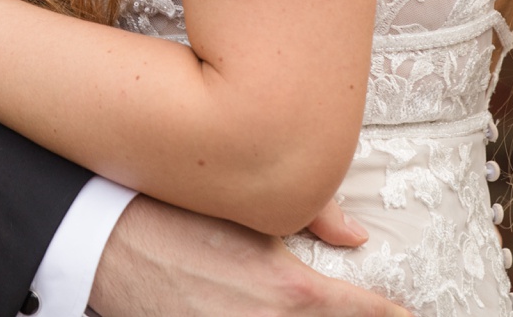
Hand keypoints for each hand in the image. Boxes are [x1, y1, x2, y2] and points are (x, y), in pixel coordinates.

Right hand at [88, 197, 408, 316]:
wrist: (106, 244)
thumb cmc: (175, 213)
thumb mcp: (247, 206)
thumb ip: (313, 214)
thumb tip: (356, 233)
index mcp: (292, 290)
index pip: (366, 314)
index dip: (392, 316)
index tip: (406, 314)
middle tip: (383, 313)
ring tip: (320, 311)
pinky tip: (276, 316)